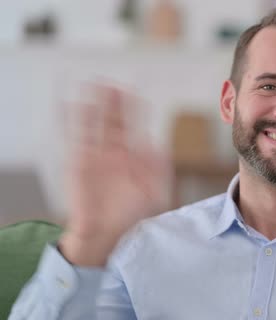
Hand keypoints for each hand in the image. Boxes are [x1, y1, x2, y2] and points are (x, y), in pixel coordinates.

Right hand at [59, 85, 170, 266]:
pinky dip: (69, 118)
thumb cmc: (133, 214)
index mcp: (134, 155)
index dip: (135, 108)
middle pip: (115, 119)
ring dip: (95, 103)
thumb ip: (159, 169)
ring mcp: (96, 154)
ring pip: (95, 122)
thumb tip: (157, 145)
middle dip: (115, 101)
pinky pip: (74, 137)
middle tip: (114, 82)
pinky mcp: (79, 161)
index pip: (135, 125)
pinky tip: (67, 100)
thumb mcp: (156, 193)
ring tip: (95, 82)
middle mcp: (115, 151)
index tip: (137, 89)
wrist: (108, 233)